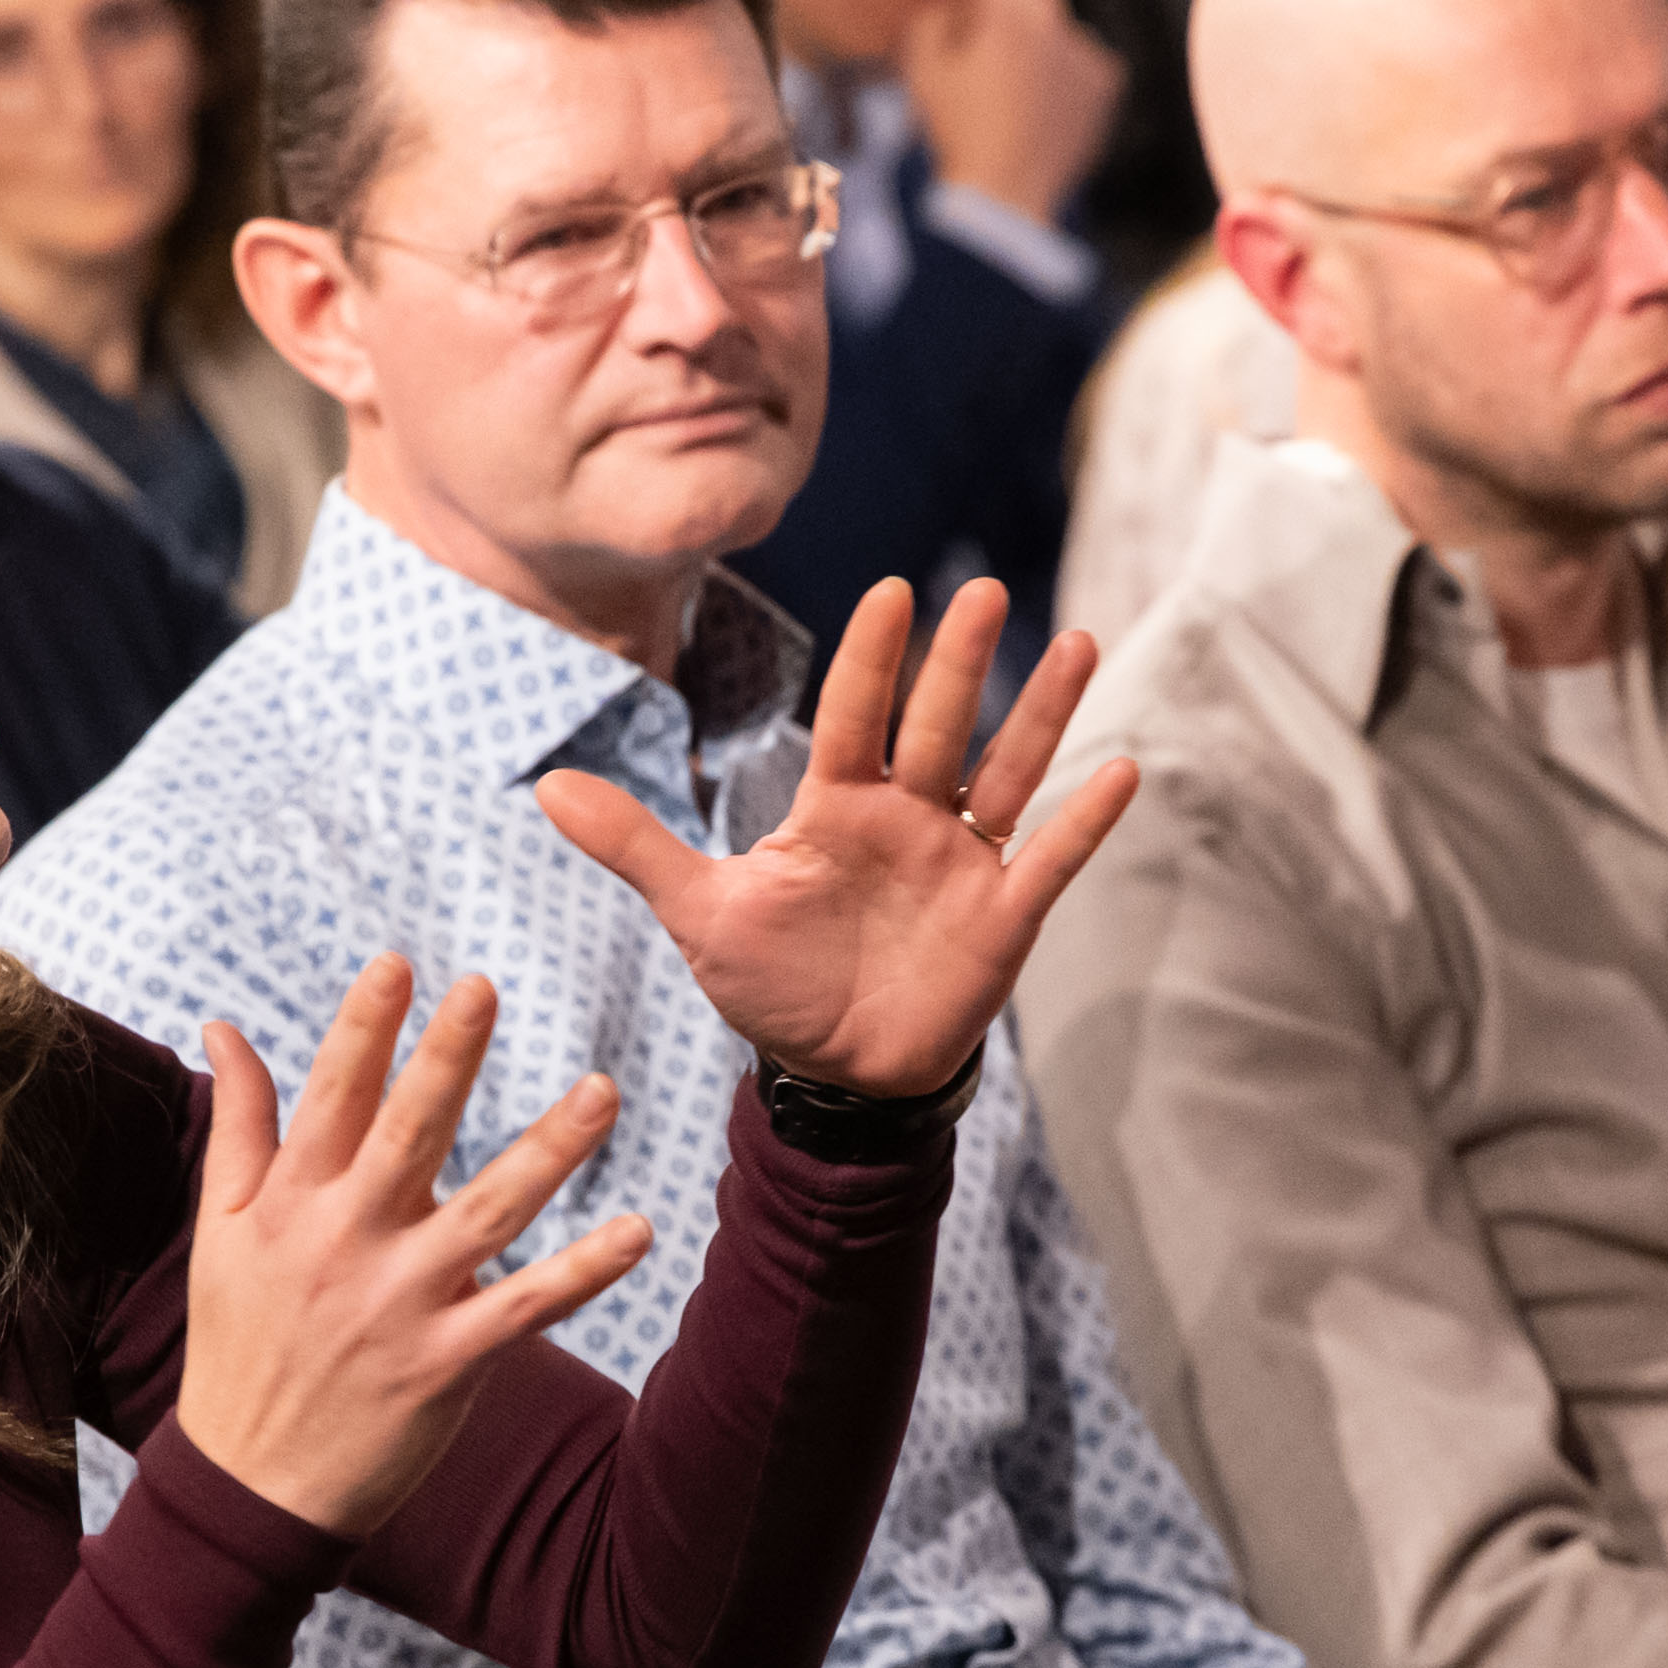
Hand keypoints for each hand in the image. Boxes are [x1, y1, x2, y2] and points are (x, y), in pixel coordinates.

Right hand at [176, 962, 655, 1538]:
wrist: (249, 1483)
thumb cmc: (238, 1342)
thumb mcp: (220, 1228)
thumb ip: (239, 1123)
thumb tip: (223, 1026)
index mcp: (292, 1202)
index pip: (330, 1097)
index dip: (365, 1029)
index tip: (400, 964)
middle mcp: (345, 1242)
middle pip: (407, 1135)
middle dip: (446, 1060)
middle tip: (487, 986)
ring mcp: (400, 1304)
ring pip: (488, 1212)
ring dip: (550, 1150)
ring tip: (604, 1089)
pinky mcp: (446, 1364)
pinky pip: (528, 1308)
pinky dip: (585, 1272)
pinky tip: (641, 1232)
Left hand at [538, 575, 1139, 1098]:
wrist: (837, 1075)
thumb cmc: (775, 984)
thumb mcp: (700, 915)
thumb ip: (637, 847)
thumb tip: (545, 788)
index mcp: (836, 807)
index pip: (855, 716)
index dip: (873, 660)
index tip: (894, 592)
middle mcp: (907, 817)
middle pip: (936, 727)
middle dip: (958, 664)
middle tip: (983, 592)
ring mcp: (962, 861)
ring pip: (1008, 772)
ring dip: (1042, 712)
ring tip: (1077, 642)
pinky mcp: (1003, 917)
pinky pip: (1050, 859)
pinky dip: (1086, 820)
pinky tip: (1122, 769)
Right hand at [903, 0, 1125, 225]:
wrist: (1004, 193)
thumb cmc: (957, 127)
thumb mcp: (921, 64)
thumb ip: (934, 14)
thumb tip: (952, 4)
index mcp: (1008, 0)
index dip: (973, 3)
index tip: (963, 36)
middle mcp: (1055, 12)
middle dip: (1009, 22)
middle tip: (988, 69)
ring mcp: (1086, 46)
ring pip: (1057, 32)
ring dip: (1040, 49)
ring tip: (1015, 97)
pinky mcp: (1108, 81)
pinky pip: (1084, 66)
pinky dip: (1066, 81)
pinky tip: (1041, 111)